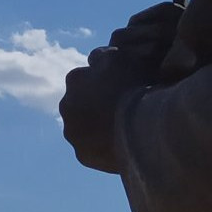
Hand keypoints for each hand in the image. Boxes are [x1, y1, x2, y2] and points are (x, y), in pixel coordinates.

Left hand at [60, 2, 182, 172]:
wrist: (144, 127)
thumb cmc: (139, 87)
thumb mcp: (125, 58)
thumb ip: (107, 56)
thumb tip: (94, 55)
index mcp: (76, 77)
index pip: (90, 74)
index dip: (110, 78)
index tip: (126, 84)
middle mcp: (67, 103)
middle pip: (83, 101)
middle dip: (98, 102)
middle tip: (125, 106)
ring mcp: (73, 131)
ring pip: (86, 126)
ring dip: (99, 125)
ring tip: (127, 127)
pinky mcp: (82, 155)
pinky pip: (93, 149)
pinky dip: (104, 147)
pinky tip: (125, 144)